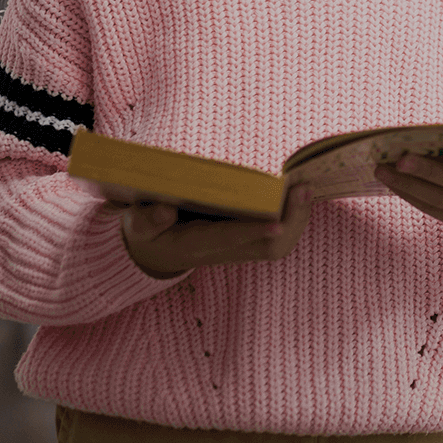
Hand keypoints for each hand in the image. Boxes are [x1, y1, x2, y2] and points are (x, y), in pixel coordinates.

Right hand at [119, 184, 313, 278]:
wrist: (156, 254)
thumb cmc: (147, 233)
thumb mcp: (136, 227)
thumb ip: (145, 220)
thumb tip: (163, 209)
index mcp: (195, 246)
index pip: (228, 240)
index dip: (252, 232)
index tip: (276, 222)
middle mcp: (224, 251)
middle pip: (268, 247)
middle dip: (291, 222)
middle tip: (303, 189)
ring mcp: (240, 248)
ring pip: (278, 243)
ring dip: (297, 218)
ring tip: (306, 188)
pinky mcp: (248, 241)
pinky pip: (279, 234)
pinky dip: (293, 215)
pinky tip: (300, 193)